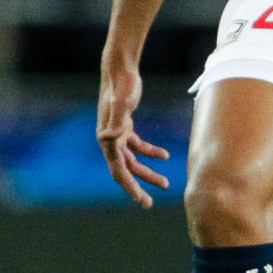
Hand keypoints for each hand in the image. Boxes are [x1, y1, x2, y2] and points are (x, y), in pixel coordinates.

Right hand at [97, 67, 170, 207]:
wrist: (119, 69)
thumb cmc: (120, 84)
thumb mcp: (120, 102)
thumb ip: (115, 120)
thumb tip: (106, 138)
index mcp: (107, 139)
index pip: (118, 171)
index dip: (130, 187)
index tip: (142, 201)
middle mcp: (110, 139)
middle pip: (125, 170)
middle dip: (138, 187)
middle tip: (150, 203)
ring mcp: (118, 133)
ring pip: (133, 160)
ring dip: (147, 172)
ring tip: (165, 183)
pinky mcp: (126, 126)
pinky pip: (138, 146)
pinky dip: (151, 152)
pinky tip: (165, 156)